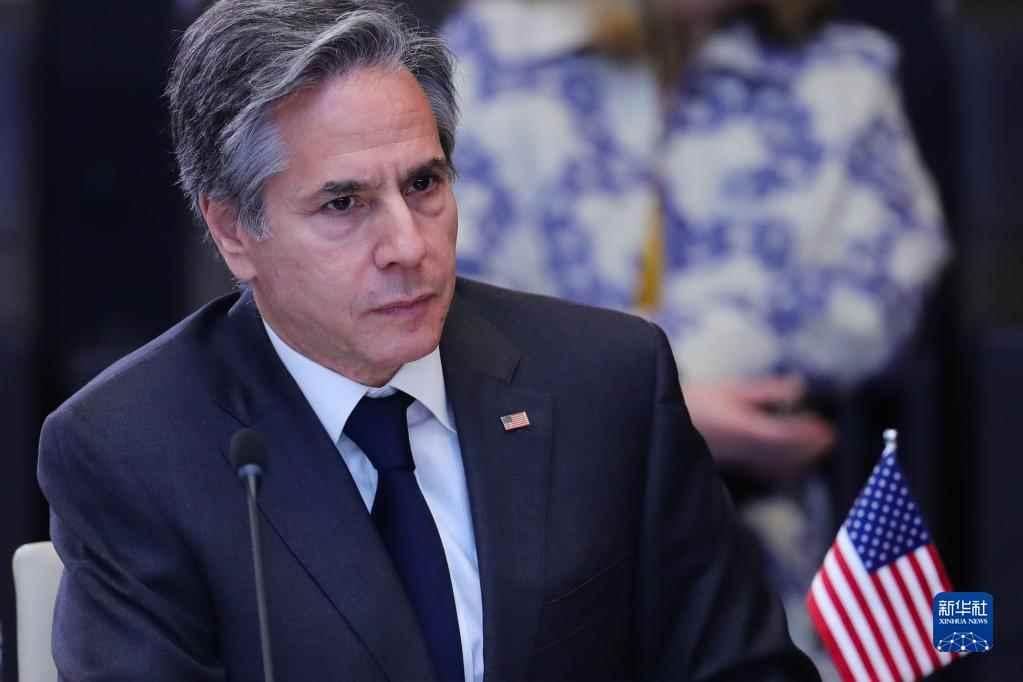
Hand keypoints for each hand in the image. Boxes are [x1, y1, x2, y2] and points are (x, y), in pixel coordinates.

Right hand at [681, 376, 835, 479]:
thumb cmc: (699, 400)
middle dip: (809, 445)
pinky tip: (796, 464)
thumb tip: (799, 388)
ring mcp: (739, 457)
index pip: (782, 434)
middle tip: (830, 436)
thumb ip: (767, 390)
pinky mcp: (735, 462)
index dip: (805, 433)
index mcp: (741, 426)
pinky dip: (785, 466)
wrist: (666, 421)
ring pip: (777, 461)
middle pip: (785, 451)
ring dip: (801, 455)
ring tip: (820, 446)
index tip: (825, 428)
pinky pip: (765, 468)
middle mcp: (742, 446)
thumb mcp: (733, 388)